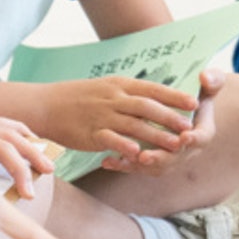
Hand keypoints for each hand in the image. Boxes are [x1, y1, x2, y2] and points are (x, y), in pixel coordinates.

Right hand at [37, 75, 198, 160]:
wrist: (45, 105)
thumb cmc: (78, 97)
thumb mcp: (106, 87)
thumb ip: (129, 93)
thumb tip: (154, 96)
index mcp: (119, 85)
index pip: (152, 89)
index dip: (174, 96)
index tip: (194, 102)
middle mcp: (113, 98)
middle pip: (147, 107)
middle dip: (170, 117)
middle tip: (190, 126)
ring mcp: (101, 115)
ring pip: (133, 125)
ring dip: (156, 135)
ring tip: (175, 144)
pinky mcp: (89, 133)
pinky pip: (109, 139)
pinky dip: (124, 145)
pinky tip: (138, 153)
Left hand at [100, 68, 222, 173]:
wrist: (187, 111)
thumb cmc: (198, 94)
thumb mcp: (209, 84)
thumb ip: (213, 80)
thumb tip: (205, 77)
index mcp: (202, 132)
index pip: (201, 139)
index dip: (194, 140)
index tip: (184, 138)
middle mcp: (186, 149)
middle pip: (175, 159)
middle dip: (160, 158)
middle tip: (145, 156)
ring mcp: (169, 157)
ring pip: (155, 167)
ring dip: (138, 166)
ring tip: (122, 160)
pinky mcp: (152, 159)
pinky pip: (138, 166)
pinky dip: (122, 165)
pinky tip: (107, 161)